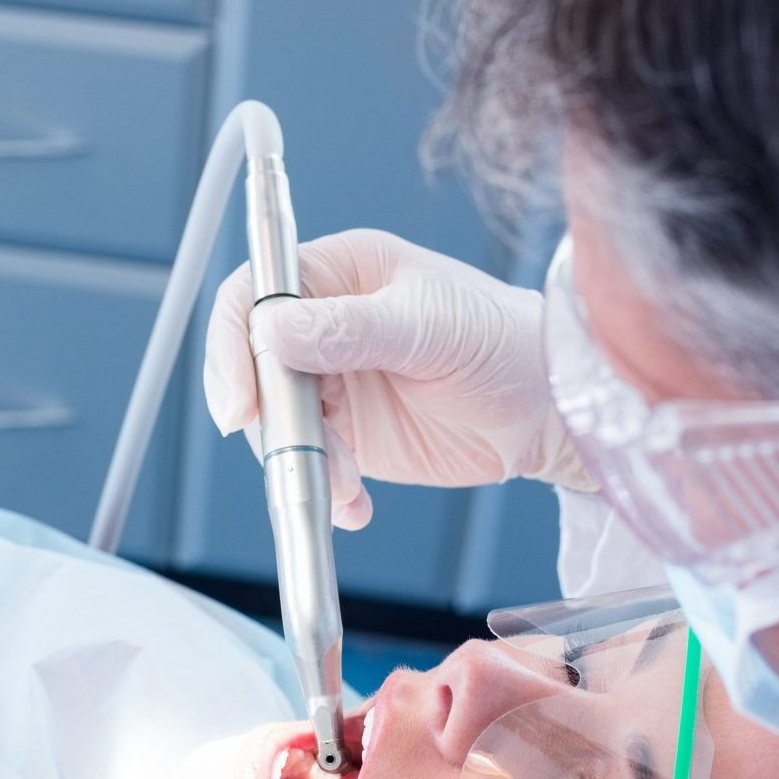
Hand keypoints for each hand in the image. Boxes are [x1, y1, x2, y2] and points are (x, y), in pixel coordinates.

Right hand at [203, 228, 587, 528]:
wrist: (546, 409)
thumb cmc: (502, 341)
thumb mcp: (429, 326)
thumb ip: (349, 328)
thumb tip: (272, 329)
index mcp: (337, 273)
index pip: (253, 298)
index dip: (233, 347)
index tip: (242, 405)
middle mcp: (322, 324)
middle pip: (253, 369)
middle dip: (272, 422)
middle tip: (302, 459)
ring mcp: (330, 381)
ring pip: (278, 425)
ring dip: (305, 464)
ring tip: (348, 487)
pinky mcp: (345, 433)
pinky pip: (310, 464)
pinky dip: (325, 491)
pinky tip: (354, 505)